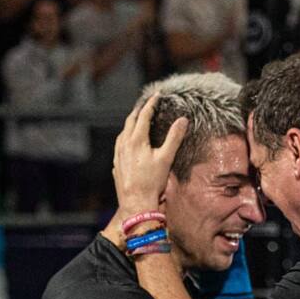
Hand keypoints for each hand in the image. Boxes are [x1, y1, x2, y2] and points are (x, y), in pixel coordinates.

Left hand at [111, 92, 187, 219]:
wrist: (136, 202)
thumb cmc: (151, 182)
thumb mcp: (166, 158)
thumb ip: (174, 138)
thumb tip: (183, 120)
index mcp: (136, 140)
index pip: (144, 115)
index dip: (151, 104)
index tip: (156, 96)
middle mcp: (125, 144)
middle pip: (130, 121)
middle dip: (139, 111)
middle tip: (146, 105)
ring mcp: (118, 154)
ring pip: (123, 132)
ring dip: (130, 124)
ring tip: (137, 121)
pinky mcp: (116, 164)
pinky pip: (119, 145)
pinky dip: (125, 137)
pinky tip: (128, 142)